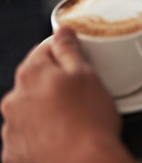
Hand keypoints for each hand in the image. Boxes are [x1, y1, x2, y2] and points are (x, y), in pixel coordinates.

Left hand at [1, 27, 134, 162]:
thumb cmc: (89, 123)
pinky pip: (29, 136)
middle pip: (36, 81)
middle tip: (82, 94)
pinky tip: (63, 137)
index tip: (79, 62)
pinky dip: (42, 135)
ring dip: (48, 110)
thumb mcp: (87, 74)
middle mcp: (14, 100)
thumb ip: (69, 49)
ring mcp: (13, 129)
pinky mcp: (16, 153)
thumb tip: (62, 32)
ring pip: (32, 109)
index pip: (44, 50)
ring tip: (75, 120)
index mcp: (31, 74)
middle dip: (56, 84)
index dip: (65, 53)